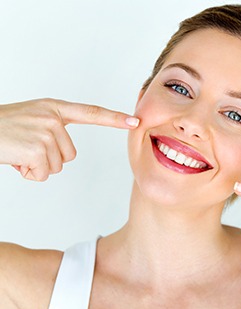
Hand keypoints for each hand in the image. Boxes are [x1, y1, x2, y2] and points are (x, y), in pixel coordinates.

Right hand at [0, 98, 138, 180]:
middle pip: (70, 155)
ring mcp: (46, 132)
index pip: (91, 113)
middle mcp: (53, 118)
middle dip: (48, 158)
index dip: (114, 118)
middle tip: (25, 147)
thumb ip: (54, 130)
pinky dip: (28, 174)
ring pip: (57, 166)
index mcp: (54, 109)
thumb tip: (65, 155)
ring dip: (37, 166)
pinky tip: (15, 160)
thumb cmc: (3, 129)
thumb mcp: (32, 120)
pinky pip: (43, 174)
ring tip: (18, 151)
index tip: (134, 121)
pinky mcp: (37, 149)